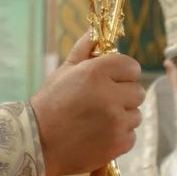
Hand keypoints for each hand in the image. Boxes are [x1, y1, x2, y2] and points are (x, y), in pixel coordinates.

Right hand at [29, 33, 142, 175]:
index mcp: (96, 73)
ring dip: (123, 116)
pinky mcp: (118, 144)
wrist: (38, 142)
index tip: (113, 79)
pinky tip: (101, 134)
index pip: (132, 66)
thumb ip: (85, 48)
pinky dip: (120, 135)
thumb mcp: (64, 70)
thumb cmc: (50, 103)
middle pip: (138, 91)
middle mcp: (109, 96)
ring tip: (100, 119)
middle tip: (104, 100)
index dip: (123, 72)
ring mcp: (116, 122)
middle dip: (124, 95)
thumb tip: (96, 31)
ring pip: (136, 114)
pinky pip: (131, 135)